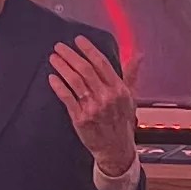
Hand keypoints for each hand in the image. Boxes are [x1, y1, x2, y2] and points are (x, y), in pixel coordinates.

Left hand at [49, 37, 137, 178]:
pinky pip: (67, 98)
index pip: (102, 63)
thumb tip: (138, 56)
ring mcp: (93, 108)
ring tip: (53, 58)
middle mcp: (106, 97)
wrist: (115, 149)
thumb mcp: (130, 98)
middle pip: (85, 70)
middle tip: (59, 46)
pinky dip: (58, 86)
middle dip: (70, 55)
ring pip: (75, 81)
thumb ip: (131, 75)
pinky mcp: (80, 118)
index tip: (78, 40)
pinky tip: (52, 77)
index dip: (89, 49)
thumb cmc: (122, 122)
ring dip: (62, 67)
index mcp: (119, 89)